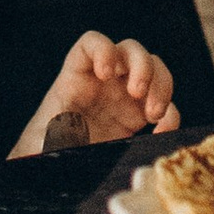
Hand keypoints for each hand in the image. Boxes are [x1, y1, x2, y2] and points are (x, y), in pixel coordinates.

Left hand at [11, 33, 174, 156]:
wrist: (57, 169)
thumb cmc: (44, 149)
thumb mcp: (42, 140)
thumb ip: (51, 135)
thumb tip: (62, 135)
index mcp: (76, 77)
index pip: (91, 44)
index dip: (102, 49)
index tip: (105, 73)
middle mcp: (104, 80)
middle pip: (131, 50)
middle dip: (141, 66)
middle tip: (138, 92)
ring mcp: (125, 95)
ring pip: (155, 70)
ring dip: (162, 86)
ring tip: (154, 115)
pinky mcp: (139, 116)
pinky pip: (165, 105)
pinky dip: (171, 115)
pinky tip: (161, 132)